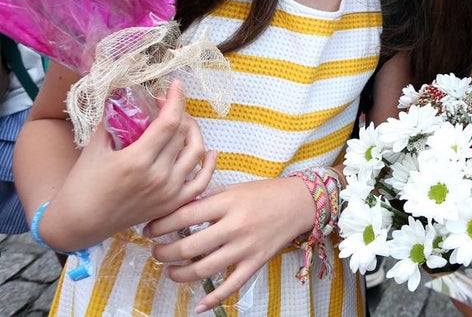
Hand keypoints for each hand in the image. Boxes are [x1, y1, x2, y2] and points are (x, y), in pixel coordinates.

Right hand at [45, 80, 214, 250]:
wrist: (80, 223)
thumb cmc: (83, 183)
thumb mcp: (95, 146)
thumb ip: (112, 119)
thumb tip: (124, 93)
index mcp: (136, 160)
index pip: (169, 122)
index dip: (176, 100)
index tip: (176, 85)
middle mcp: (157, 177)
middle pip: (183, 134)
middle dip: (180, 112)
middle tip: (169, 106)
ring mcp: (168, 192)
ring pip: (197, 153)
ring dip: (194, 132)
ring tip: (183, 123)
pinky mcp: (172, 204)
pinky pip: (201, 182)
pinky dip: (209, 165)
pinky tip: (210, 152)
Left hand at [147, 176, 314, 312]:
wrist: (300, 203)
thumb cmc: (266, 193)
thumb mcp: (234, 188)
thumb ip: (208, 201)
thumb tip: (177, 212)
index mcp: (227, 203)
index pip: (184, 216)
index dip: (161, 225)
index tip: (149, 230)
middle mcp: (235, 226)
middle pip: (189, 246)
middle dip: (165, 252)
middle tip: (156, 253)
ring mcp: (246, 247)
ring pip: (204, 269)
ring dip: (180, 274)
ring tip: (170, 271)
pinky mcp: (256, 262)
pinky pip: (231, 286)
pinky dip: (213, 298)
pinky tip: (198, 305)